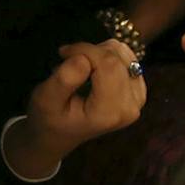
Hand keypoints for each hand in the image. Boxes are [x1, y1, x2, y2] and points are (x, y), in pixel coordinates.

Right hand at [5, 40, 148, 178]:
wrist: (60, 134)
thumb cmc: (51, 118)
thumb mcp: (46, 99)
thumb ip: (65, 79)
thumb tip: (83, 58)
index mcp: (110, 111)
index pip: (108, 64)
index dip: (85, 50)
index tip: (63, 53)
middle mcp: (130, 107)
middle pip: (116, 58)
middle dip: (90, 51)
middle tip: (69, 61)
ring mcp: (137, 99)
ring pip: (122, 54)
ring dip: (99, 53)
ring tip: (82, 68)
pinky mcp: (138, 91)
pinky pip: (127, 58)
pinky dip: (108, 56)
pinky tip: (95, 69)